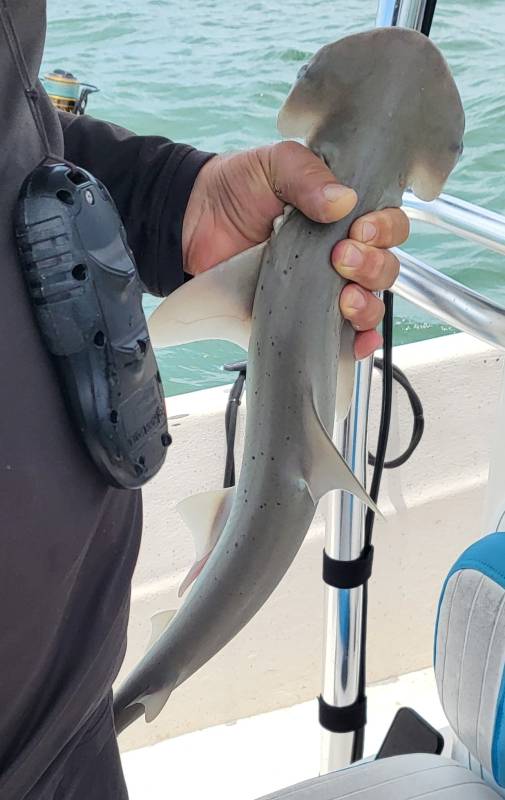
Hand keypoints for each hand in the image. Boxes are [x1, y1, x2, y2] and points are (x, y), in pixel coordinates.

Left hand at [182, 140, 408, 358]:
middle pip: (385, 269)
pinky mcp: (300, 317)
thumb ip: (307, 174)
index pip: (388, 226)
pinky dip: (357, 342)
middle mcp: (340, 254)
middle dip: (373, 267)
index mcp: (343, 216)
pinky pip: (339, 338)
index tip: (359, 229)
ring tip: (343, 298)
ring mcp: (321, 289)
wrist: (190, 223)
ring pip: (368, 305)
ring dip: (367, 305)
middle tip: (342, 257)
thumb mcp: (272, 165)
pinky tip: (355, 340)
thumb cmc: (233, 190)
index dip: (385, 230)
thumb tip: (343, 201)